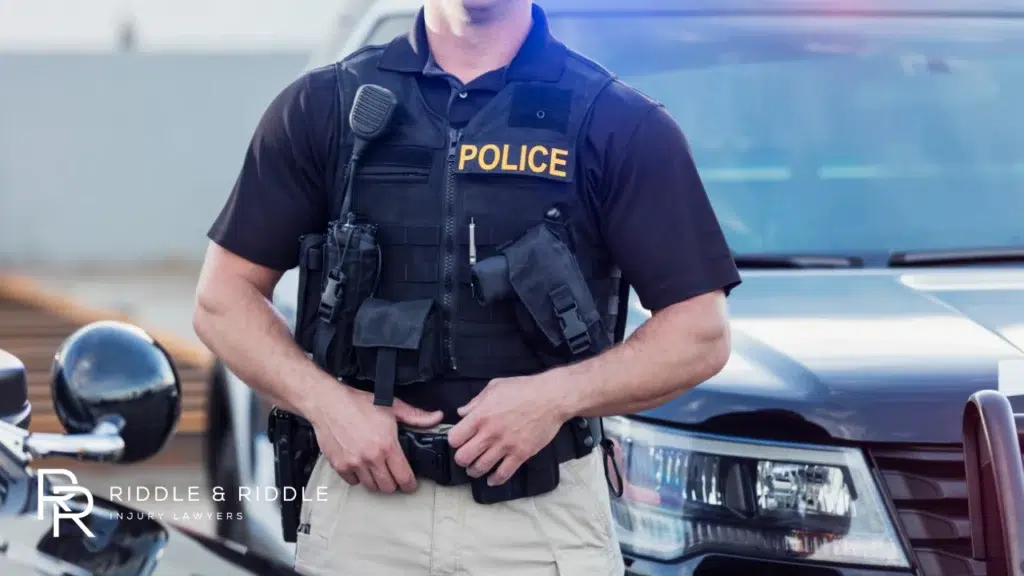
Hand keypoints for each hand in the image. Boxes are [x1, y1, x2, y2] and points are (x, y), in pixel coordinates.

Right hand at [306, 382, 442, 492]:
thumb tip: (436, 417)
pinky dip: (358, 478)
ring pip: (371, 487)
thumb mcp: (392, 406)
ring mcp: (354, 463)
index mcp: (387, 445)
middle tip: (394, 475)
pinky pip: (353, 482)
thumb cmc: (358, 403)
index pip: (404, 477)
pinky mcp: (339, 465)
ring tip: (378, 471)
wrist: (328, 403)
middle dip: (394, 484)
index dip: (410, 484)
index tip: (410, 484)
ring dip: (376, 481)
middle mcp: (371, 458)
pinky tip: (361, 466)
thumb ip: (416, 416)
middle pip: (388, 487)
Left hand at [447, 373, 568, 486]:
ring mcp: (506, 445)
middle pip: (463, 457)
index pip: (455, 438)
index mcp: (481, 415)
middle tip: (466, 457)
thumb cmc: (523, 389)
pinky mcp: (521, 454)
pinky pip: (503, 474)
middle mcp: (490, 433)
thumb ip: (475, 402)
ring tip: (475, 469)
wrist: (551, 398)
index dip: (454, 441)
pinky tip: (492, 479)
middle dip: (461, 459)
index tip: (459, 440)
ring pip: (481, 468)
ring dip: (475, 471)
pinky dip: (495, 480)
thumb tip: (462, 412)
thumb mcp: (495, 387)